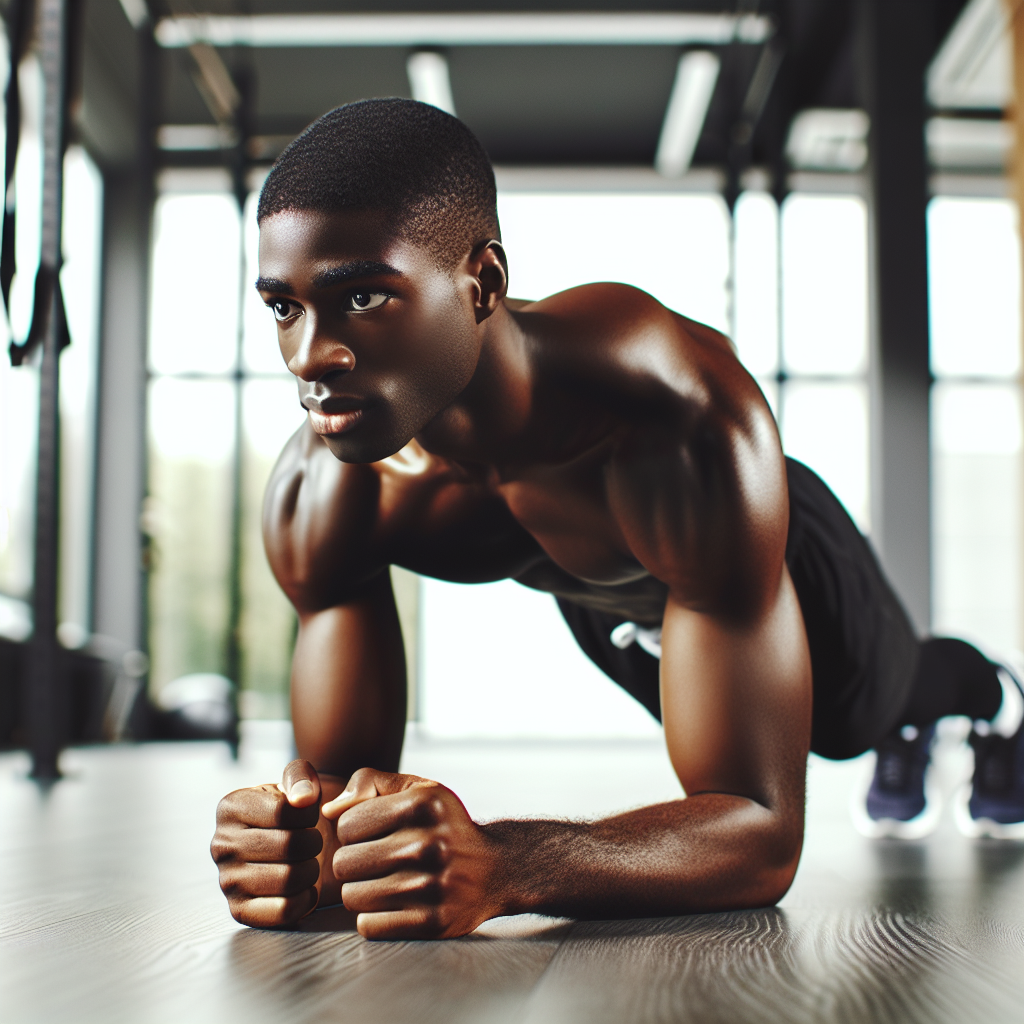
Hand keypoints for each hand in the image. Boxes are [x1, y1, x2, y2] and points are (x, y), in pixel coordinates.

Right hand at [211, 759, 331, 927]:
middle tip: (313, 841)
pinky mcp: (240, 911)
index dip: (308, 814)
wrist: (288, 844)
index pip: (283, 811)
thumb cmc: (293, 810)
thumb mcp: (296, 781)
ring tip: (309, 861)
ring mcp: (227, 880)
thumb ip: (300, 776)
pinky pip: (284, 911)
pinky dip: (306, 899)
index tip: (307, 816)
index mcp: (230, 807)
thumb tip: (302, 799)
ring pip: (289, 879)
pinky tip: (305, 887)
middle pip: (289, 846)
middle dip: (313, 842)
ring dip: (312, 870)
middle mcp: (221, 844)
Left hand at [322, 768, 501, 938]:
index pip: (345, 825)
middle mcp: (429, 844)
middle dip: (353, 862)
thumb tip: (330, 810)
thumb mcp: (417, 789)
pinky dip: (373, 917)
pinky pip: (368, 926)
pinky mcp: (431, 923)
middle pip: (344, 863)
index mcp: (422, 804)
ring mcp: (431, 886)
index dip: (351, 830)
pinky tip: (394, 903)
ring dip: (361, 890)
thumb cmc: (443, 825)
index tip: (371, 834)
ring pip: (352, 897)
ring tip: (383, 881)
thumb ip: (370, 783)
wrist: (494, 869)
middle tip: (374, 860)